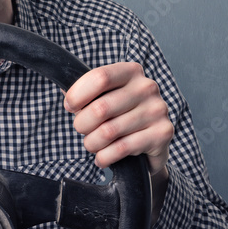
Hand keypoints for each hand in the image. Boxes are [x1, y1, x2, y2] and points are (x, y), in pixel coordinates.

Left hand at [64, 62, 173, 177]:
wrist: (152, 141)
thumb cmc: (121, 114)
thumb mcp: (105, 97)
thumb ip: (85, 92)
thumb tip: (65, 91)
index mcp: (131, 71)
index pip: (99, 78)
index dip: (77, 94)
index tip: (70, 106)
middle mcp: (147, 87)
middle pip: (100, 108)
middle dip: (82, 124)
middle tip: (83, 130)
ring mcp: (157, 110)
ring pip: (108, 131)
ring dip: (92, 143)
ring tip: (92, 144)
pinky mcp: (162, 133)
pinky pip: (121, 149)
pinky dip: (104, 157)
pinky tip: (102, 157)